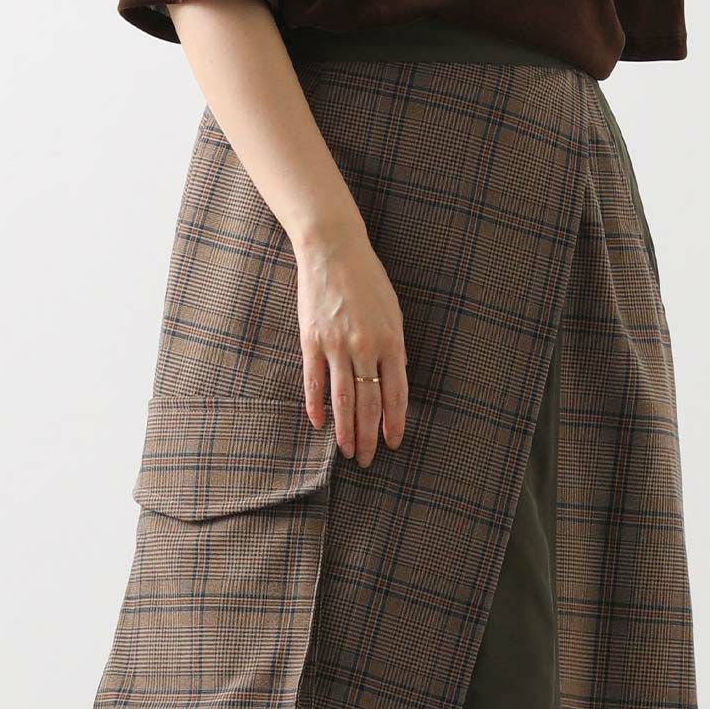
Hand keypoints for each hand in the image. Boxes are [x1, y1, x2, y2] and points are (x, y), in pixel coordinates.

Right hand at [294, 219, 409, 466]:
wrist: (333, 249)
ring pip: (344, 399)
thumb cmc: (367, 279)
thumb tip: (397, 379)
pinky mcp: (312, 340)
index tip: (392, 443)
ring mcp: (337, 345)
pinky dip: (317, 406)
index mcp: (391, 340)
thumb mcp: (393, 310)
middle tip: (366, 460)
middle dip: (369, 436)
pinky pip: (314, 382)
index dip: (395, 422)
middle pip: (370, 403)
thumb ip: (395, 347)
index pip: (396, 393)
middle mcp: (365, 346)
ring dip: (346, 430)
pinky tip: (320, 425)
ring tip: (346, 451)